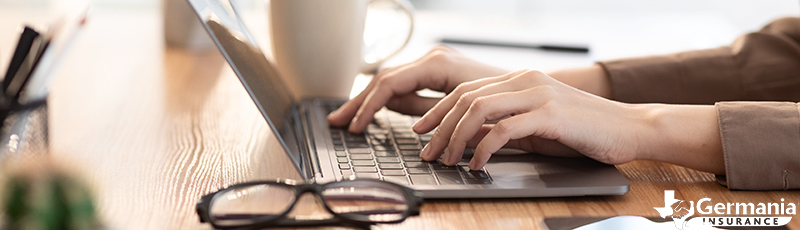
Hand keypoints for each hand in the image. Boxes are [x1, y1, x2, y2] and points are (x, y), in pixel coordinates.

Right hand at [327, 45, 506, 132]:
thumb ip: (425, 109)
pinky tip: (373, 111)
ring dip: (368, 100)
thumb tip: (394, 111)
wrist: (527, 91)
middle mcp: (432, 58)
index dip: (368, 106)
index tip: (356, 126)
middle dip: (359, 102)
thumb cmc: (502, 100)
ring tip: (348, 118)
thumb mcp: (461, 109)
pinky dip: (386, 99)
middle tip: (337, 121)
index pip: (389, 83)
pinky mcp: (437, 72)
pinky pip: (404, 84)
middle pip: (384, 79)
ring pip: (391, 80)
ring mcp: (434, 63)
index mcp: (437, 64)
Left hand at [413, 70, 645, 169]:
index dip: (438, 110)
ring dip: (456, 138)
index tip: (421, 130)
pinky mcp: (550, 114)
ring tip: (447, 160)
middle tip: (427, 152)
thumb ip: (503, 127)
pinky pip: (504, 130)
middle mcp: (525, 80)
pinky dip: (483, 148)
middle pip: (466, 98)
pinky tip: (477, 164)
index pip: (466, 90)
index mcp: (519, 79)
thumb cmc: (583, 130)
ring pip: (479, 110)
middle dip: (439, 127)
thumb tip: (468, 138)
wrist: (629, 128)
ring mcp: (537, 94)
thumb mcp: (535, 127)